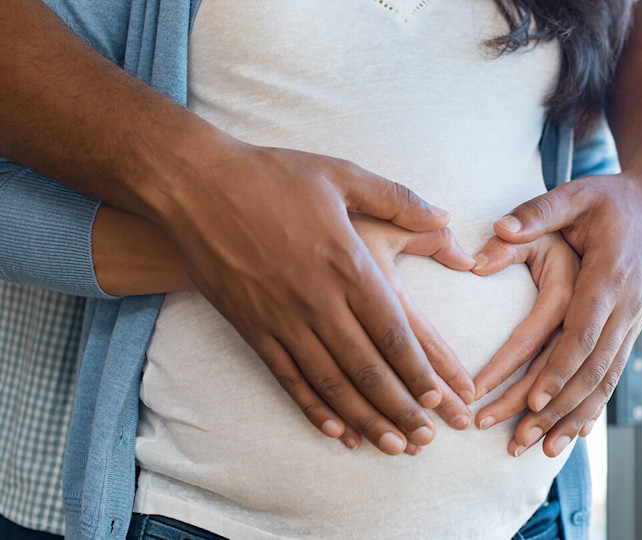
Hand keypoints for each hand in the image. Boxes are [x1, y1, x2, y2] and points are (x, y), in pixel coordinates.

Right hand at [158, 142, 475, 455]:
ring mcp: (282, 318)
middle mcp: (318, 299)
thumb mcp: (342, 175)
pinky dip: (314, 408)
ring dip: (364, 418)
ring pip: (331, 382)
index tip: (440, 396)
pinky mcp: (252, 328)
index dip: (418, 369)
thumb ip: (399, 199)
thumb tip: (445, 217)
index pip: (393, 330)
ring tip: (393, 445)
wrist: (195, 185)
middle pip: (367, 367)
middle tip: (426, 438)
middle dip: (401, 407)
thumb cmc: (273, 176)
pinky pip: (288, 379)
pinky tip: (337, 431)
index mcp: (347, 263)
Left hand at [477, 169, 641, 456]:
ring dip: (574, 418)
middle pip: (591, 369)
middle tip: (519, 439)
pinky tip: (573, 434)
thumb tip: (497, 230)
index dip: (559, 369)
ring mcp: (632, 321)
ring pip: (604, 380)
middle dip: (556, 409)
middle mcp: (625, 306)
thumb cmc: (614, 198)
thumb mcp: (577, 194)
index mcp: (609, 276)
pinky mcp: (631, 329)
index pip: (583, 332)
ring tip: (541, 450)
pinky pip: (613, 375)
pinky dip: (593, 407)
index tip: (533, 400)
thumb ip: (537, 212)